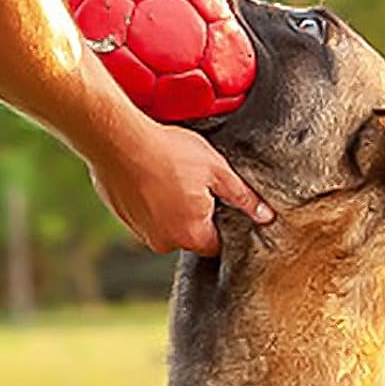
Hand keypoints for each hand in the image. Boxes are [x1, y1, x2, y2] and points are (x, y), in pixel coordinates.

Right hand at [88, 118, 274, 256]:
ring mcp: (140, 233)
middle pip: (190, 236)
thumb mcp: (217, 170)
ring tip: (171, 177)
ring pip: (166, 226)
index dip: (221, 223)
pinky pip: (145, 217)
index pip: (216, 245)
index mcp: (191, 235)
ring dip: (171, 208)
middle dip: (195, 214)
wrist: (118, 141)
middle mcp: (164, 242)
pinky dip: (150, 202)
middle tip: (195, 182)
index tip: (219, 202)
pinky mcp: (123, 219)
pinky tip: (152, 178)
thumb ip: (243, 197)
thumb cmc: (169, 153)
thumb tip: (266, 216)